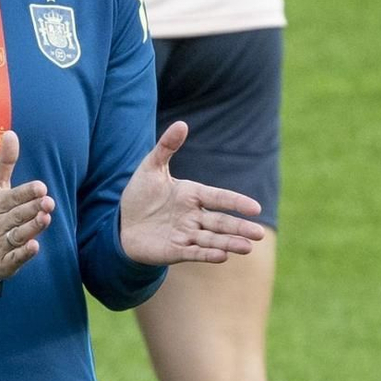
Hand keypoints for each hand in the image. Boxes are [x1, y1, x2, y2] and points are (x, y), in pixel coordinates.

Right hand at [0, 130, 53, 281]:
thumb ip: (5, 162)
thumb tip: (11, 133)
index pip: (14, 197)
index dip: (27, 193)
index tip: (41, 187)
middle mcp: (0, 222)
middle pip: (18, 215)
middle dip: (32, 208)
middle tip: (49, 202)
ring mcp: (1, 242)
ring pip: (18, 234)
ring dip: (31, 227)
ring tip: (45, 219)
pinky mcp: (5, 261)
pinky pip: (14, 257)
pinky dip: (23, 253)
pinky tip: (34, 247)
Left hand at [118, 121, 264, 266]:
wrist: (122, 223)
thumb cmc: (140, 194)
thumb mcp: (150, 167)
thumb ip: (167, 147)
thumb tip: (182, 124)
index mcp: (192, 194)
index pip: (219, 198)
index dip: (236, 202)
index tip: (255, 208)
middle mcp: (193, 216)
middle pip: (221, 222)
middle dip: (239, 228)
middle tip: (259, 233)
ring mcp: (186, 234)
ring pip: (212, 239)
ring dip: (229, 243)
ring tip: (247, 247)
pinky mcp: (175, 251)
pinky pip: (194, 253)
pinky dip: (208, 255)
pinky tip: (222, 256)